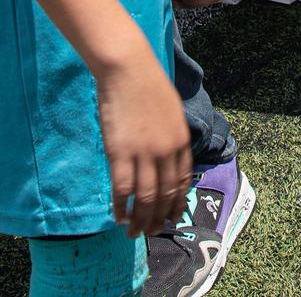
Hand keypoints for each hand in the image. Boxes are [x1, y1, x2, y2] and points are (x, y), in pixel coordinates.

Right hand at [94, 47, 192, 237]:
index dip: (177, 203)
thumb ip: (171, 136)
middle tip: (152, 232)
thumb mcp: (171, 111)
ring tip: (134, 233)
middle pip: (164, 194)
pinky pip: (122, 188)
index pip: (182, 182)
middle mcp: (166, 151)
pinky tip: (118, 215)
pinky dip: (121, 206)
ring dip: (140, 220)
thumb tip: (167, 157)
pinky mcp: (120, 152)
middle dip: (159, 218)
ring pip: (145, 198)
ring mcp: (144, 153)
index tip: (172, 217)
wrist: (129, 68)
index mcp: (181, 141)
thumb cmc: (148, 84)